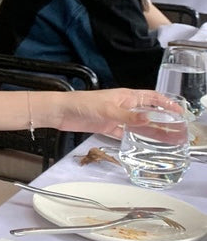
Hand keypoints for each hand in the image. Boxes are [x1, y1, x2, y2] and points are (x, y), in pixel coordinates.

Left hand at [49, 88, 179, 138]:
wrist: (61, 111)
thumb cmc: (82, 103)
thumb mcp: (108, 110)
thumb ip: (128, 117)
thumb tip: (149, 119)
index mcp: (126, 96)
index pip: (152, 98)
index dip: (166, 104)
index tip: (180, 112)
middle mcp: (123, 106)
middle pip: (148, 113)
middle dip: (163, 121)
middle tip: (178, 131)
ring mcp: (115, 117)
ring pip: (138, 125)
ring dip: (151, 132)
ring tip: (167, 141)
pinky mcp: (107, 127)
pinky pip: (125, 133)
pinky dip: (134, 138)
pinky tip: (144, 145)